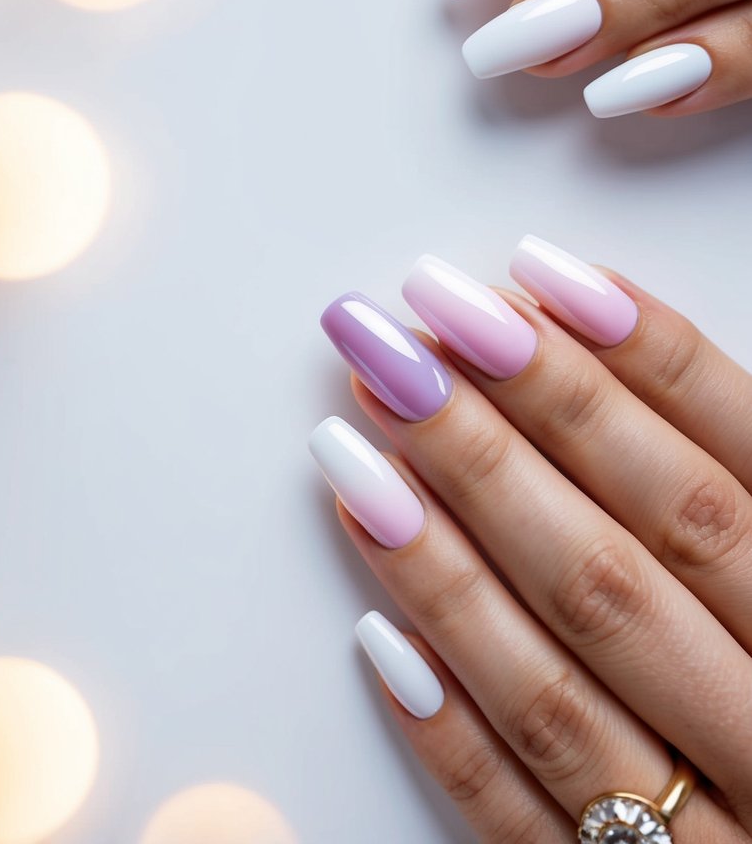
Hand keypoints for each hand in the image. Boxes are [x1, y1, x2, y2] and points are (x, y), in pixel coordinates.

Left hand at [312, 237, 751, 840]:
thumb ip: (739, 487)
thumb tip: (595, 333)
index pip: (736, 470)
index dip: (644, 362)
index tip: (533, 277)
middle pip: (630, 561)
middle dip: (508, 435)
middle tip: (404, 336)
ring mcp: (715, 837)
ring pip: (558, 686)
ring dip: (441, 556)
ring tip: (353, 444)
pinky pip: (525, 832)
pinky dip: (450, 734)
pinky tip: (374, 636)